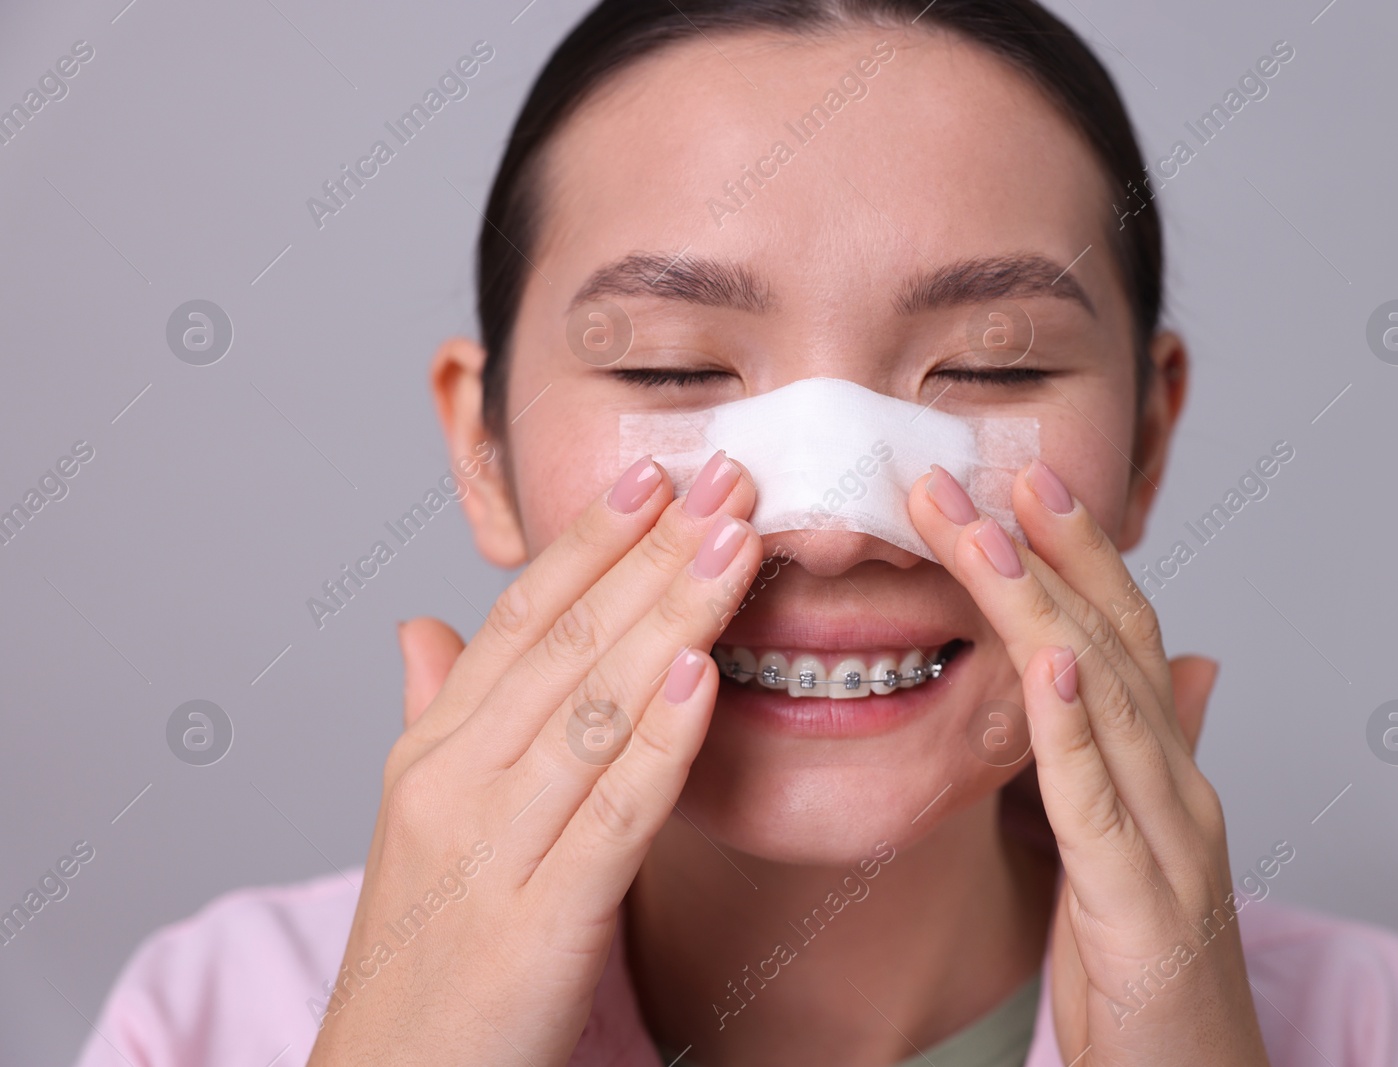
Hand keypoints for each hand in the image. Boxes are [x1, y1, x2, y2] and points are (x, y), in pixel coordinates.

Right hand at [308, 453, 762, 1065]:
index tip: (656, 471)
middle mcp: (454, 782)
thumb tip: (422, 627)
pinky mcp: (539, 918)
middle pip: (567, 643)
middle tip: (725, 477)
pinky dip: (660, 735)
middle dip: (653, 552)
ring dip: (672, 614)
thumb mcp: (420, 823)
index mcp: (431, 751)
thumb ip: (433, 714)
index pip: (519, 619)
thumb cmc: (425, 952)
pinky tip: (703, 672)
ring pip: (595, 705)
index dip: (591, 541)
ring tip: (734, 540)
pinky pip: (614, 809)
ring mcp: (491, 847)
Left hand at [908, 461, 1269, 1065]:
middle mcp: (1176, 785)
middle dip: (1042, 551)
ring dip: (1043, 607)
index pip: (1119, 636)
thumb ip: (1139, 755)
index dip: (1075, 553)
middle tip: (975, 474)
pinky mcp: (1141, 903)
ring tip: (990, 531)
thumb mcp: (1132, 847)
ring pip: (1102, 699)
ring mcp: (1169, 839)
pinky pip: (1098, 801)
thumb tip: (1180, 669)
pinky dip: (1072, 725)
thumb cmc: (1153, 972)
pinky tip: (1045, 662)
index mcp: (1162, 770)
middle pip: (1107, 643)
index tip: (1018, 478)